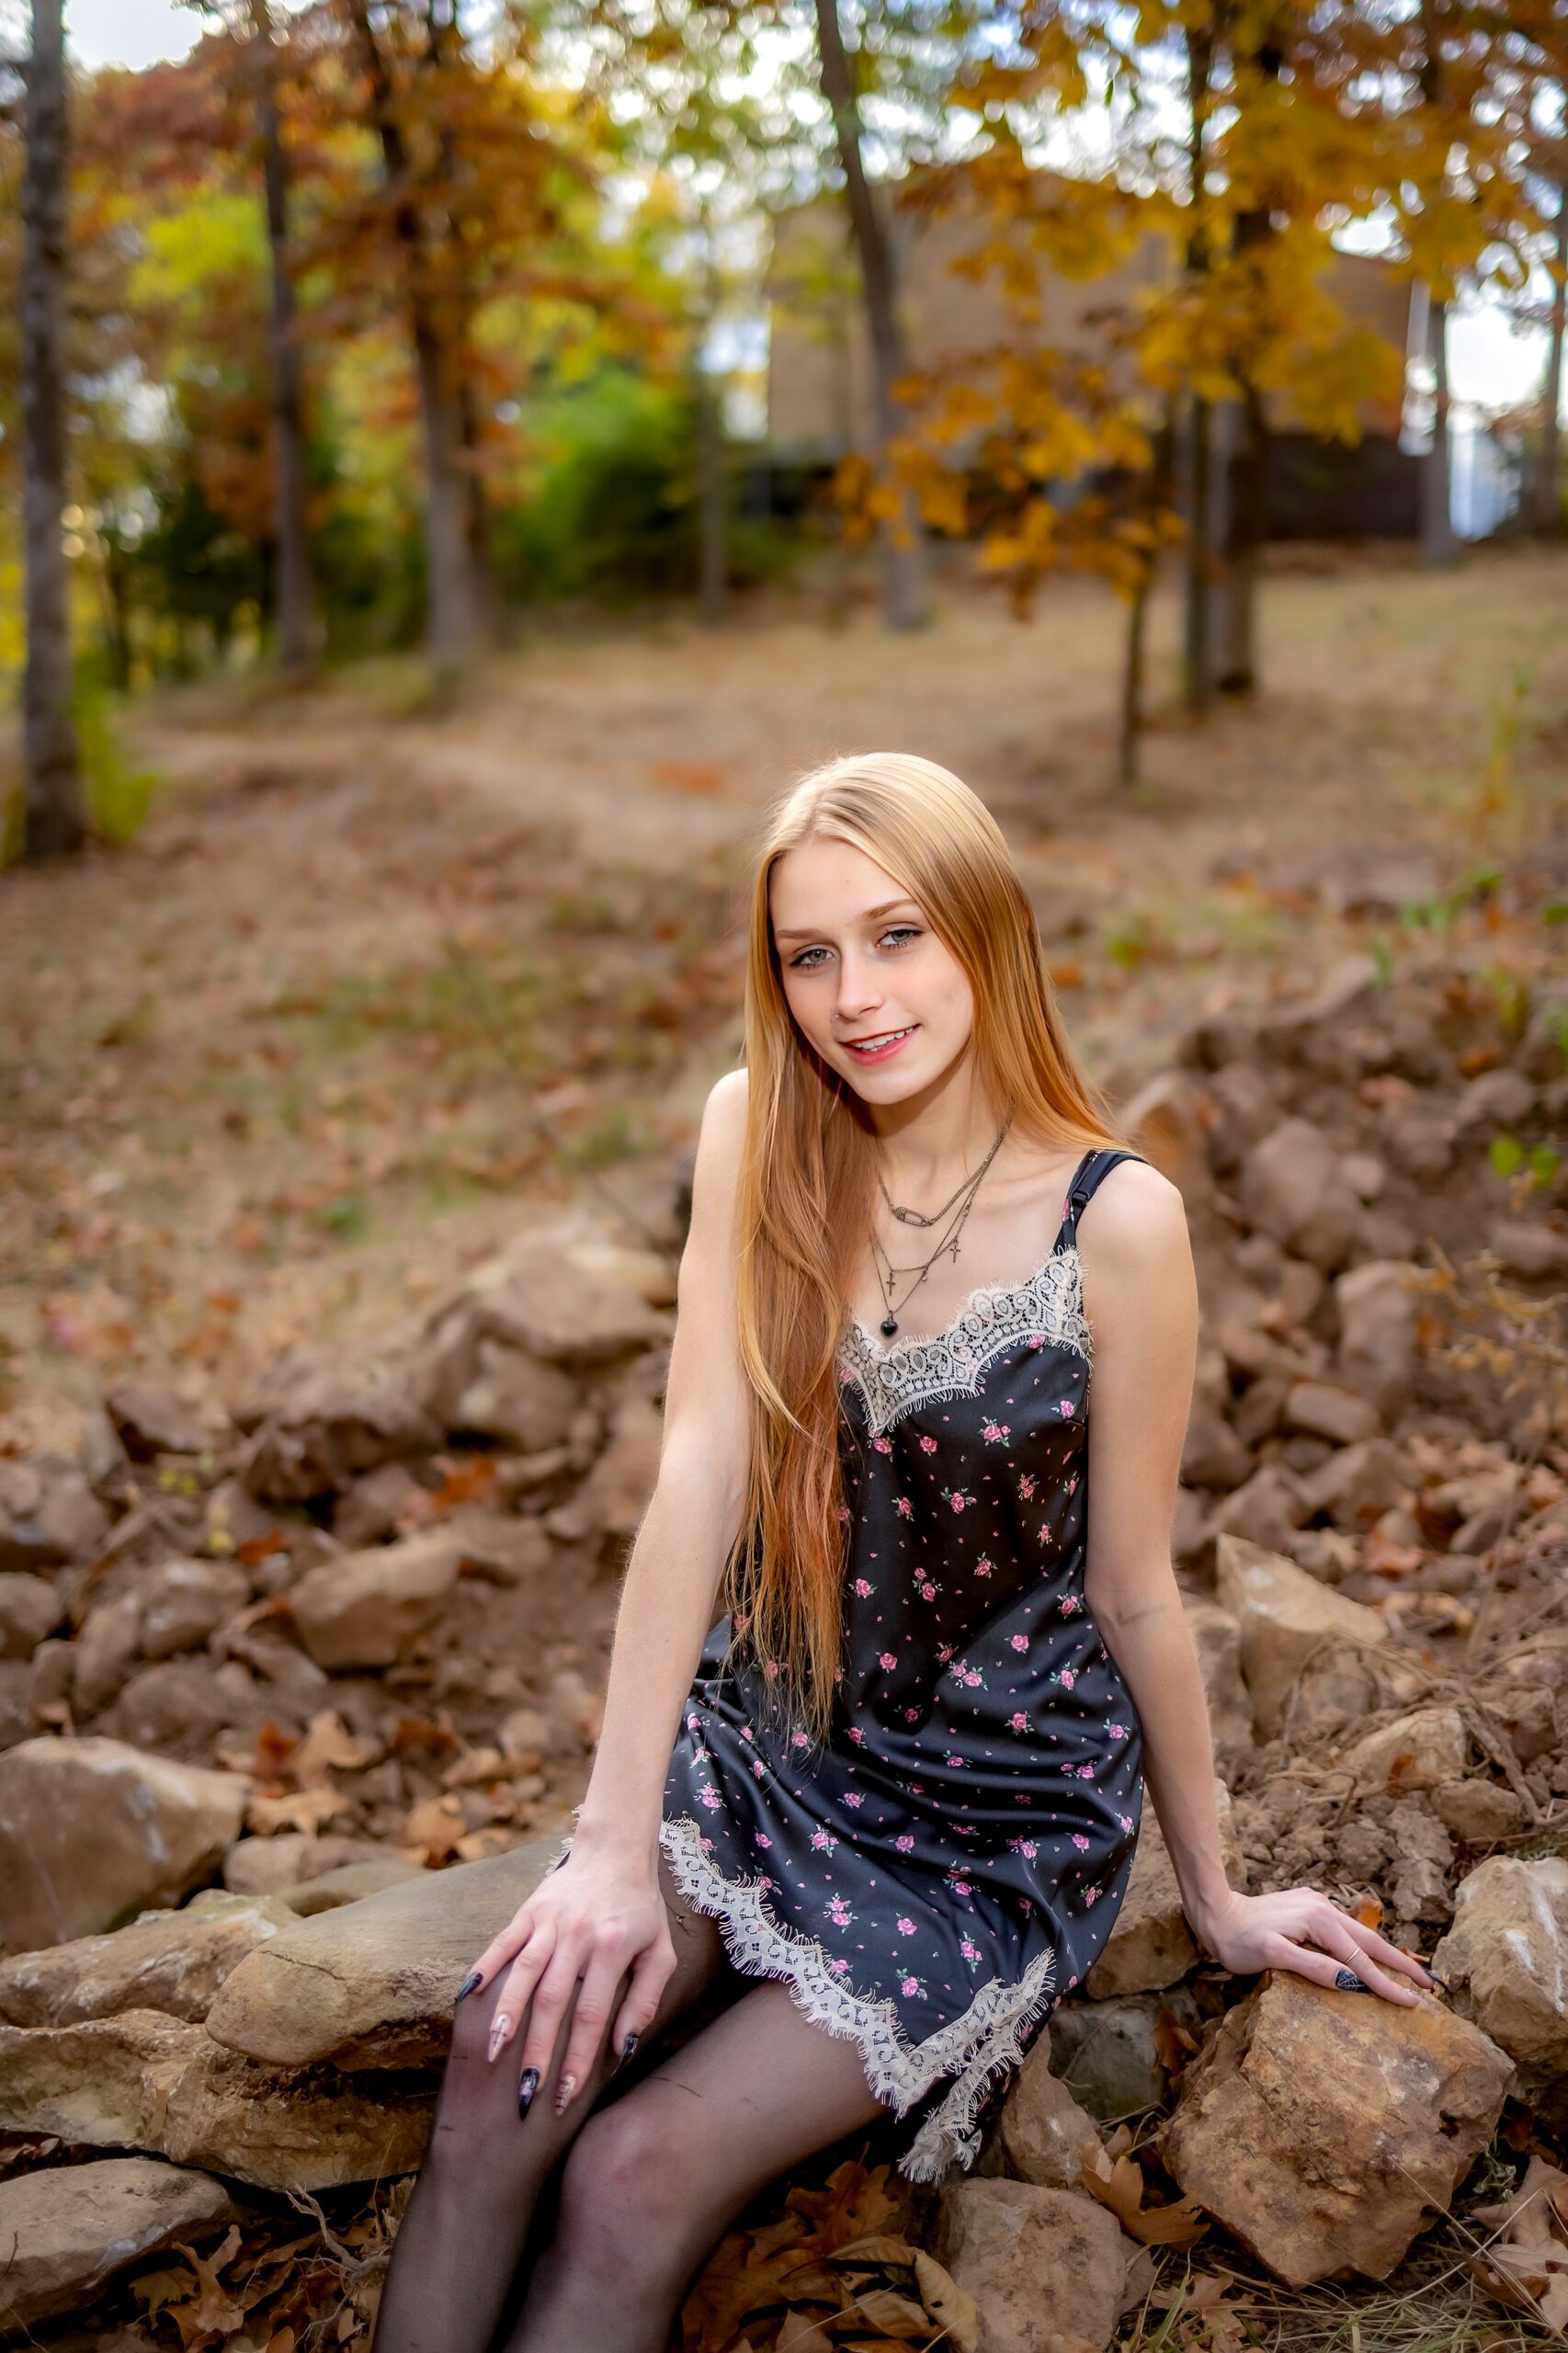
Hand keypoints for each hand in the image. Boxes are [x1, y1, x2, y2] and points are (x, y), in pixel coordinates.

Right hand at [461, 1845, 675, 2113]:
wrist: (615, 1852)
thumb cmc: (640, 1911)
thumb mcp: (660, 1953)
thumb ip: (645, 2000)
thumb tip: (622, 2048)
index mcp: (612, 1949)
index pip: (591, 2015)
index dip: (576, 2059)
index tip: (563, 2097)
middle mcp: (577, 1936)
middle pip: (552, 2001)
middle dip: (537, 2050)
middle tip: (524, 2093)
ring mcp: (549, 1922)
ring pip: (523, 1973)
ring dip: (507, 2014)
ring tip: (493, 2053)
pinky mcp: (528, 1911)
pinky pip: (502, 1942)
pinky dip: (485, 1968)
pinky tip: (468, 1997)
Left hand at [1191, 1886, 1438, 2005]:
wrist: (1214, 1912)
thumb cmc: (1238, 1939)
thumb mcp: (1271, 1955)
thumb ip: (1311, 1966)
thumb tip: (1350, 1982)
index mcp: (1320, 1922)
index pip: (1361, 1962)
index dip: (1387, 1985)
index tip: (1414, 2004)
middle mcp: (1324, 1910)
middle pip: (1372, 1942)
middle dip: (1402, 1965)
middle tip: (1431, 1987)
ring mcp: (1318, 1907)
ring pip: (1362, 1935)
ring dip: (1386, 1955)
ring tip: (1411, 1975)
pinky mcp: (1310, 1909)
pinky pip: (1346, 1932)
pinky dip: (1365, 1946)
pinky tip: (1371, 1957)